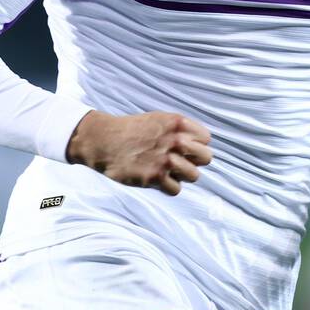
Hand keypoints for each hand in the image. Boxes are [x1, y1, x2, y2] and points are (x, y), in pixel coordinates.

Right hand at [65, 111, 212, 195]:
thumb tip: (200, 144)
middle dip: (194, 161)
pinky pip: (176, 189)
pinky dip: (167, 187)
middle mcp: (176, 140)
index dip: (195, 145)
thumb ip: (180, 130)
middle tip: (178, 162)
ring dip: (181, 176)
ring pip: (194, 176)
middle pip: (206, 158)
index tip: (183, 148)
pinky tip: (155, 178)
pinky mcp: (155, 177)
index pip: (206, 139)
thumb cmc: (131, 130)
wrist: (103, 140)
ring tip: (166, 171)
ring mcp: (166, 159)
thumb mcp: (159, 119)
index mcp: (178, 123)